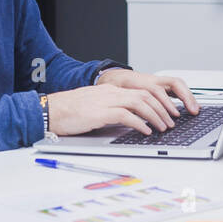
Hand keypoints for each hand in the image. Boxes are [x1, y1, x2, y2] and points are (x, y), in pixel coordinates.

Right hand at [46, 77, 195, 136]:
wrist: (51, 110)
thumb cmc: (69, 111)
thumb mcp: (94, 106)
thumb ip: (111, 108)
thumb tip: (128, 119)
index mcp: (110, 90)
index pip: (141, 91)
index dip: (158, 101)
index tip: (167, 112)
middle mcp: (111, 93)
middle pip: (145, 95)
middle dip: (162, 109)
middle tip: (171, 121)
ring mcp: (106, 101)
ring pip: (140, 103)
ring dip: (155, 116)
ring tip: (163, 127)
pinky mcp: (100, 113)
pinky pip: (126, 115)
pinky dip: (140, 123)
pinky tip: (146, 131)